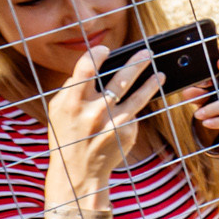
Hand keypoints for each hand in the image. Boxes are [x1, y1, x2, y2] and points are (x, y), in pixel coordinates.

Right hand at [51, 45, 159, 193]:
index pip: (85, 70)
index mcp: (72, 102)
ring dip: (151, 83)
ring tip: (160, 74)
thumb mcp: (58, 110)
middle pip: (119, 80)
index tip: (105, 48)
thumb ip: (71, 89)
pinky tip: (144, 99)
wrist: (79, 170)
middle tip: (147, 53)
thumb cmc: (67, 134)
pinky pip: (134, 114)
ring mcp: (113, 123)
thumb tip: (91, 65)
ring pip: (138, 97)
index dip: (96, 55)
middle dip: (136, 63)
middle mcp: (94, 111)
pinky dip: (138, 106)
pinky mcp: (127, 133)